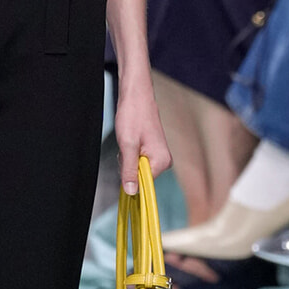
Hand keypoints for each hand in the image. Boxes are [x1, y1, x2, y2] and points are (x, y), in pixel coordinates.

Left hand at [115, 78, 171, 194]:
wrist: (136, 96)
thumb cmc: (133, 115)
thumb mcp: (128, 145)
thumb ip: (129, 170)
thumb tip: (131, 192)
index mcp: (161, 162)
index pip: (142, 184)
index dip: (129, 175)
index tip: (125, 161)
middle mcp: (164, 161)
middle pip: (139, 176)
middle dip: (127, 165)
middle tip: (126, 147)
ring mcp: (158, 156)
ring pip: (135, 168)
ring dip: (127, 158)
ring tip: (128, 140)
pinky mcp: (152, 151)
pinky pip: (136, 160)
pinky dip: (129, 153)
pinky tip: (129, 141)